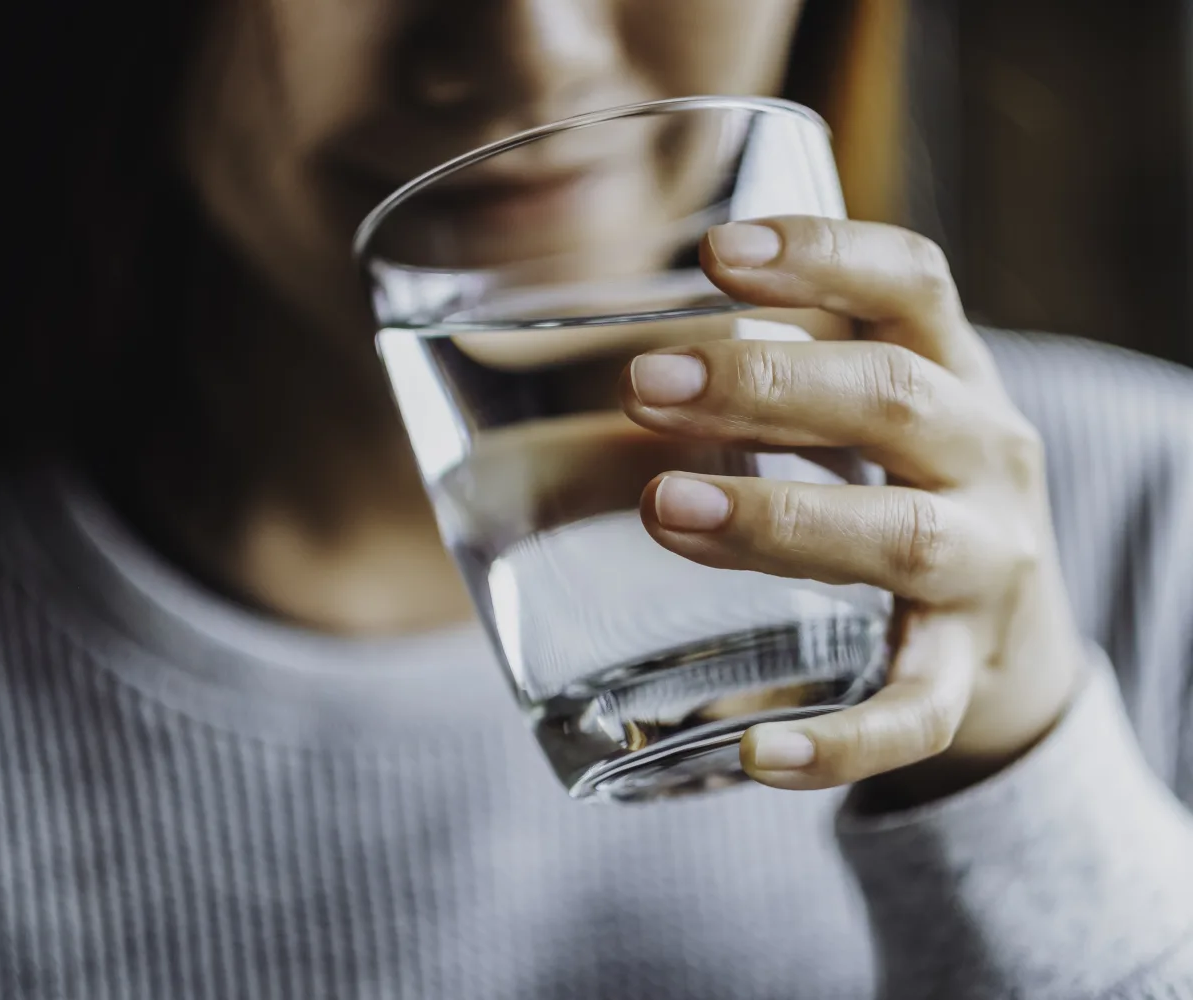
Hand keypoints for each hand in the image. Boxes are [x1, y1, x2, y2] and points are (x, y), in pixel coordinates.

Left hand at [621, 217, 1084, 804]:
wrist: (1013, 633)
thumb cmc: (911, 491)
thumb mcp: (878, 410)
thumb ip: (792, 366)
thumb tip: (649, 331)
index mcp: (955, 375)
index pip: (913, 285)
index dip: (823, 255)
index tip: (718, 252)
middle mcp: (987, 458)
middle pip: (895, 400)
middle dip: (768, 388)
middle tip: (645, 385)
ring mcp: (988, 569)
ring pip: (902, 539)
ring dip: (780, 520)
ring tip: (666, 509)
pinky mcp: (965, 676)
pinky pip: (914, 712)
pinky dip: (841, 740)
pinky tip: (756, 753)